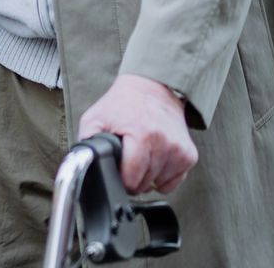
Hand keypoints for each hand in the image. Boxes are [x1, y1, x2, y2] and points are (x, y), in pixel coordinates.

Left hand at [77, 73, 198, 193]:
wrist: (154, 88)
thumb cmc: (124, 104)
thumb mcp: (96, 118)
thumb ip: (87, 143)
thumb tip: (83, 164)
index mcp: (142, 136)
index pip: (131, 180)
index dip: (120, 179)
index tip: (117, 169)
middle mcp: (164, 144)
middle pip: (144, 184)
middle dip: (133, 177)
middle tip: (128, 157)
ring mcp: (179, 151)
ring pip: (158, 185)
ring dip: (148, 175)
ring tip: (142, 152)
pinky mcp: (189, 155)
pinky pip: (173, 182)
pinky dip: (162, 175)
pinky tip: (155, 157)